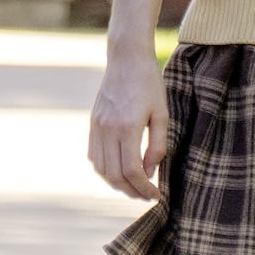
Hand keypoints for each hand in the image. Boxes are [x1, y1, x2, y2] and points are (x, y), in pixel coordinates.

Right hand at [86, 42, 166, 201]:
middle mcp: (108, 129)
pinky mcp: (93, 123)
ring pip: (101, 168)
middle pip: (115, 175)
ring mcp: (97, 126)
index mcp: (128, 127)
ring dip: (116, 183)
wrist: (126, 59)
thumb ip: (157, 146)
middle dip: (131, 191)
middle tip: (146, 195)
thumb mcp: (161, 114)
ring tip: (133, 186)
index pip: (132, 171)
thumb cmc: (149, 85)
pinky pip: (93, 155)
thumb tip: (149, 172)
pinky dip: (104, 170)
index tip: (156, 196)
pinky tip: (118, 170)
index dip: (144, 188)